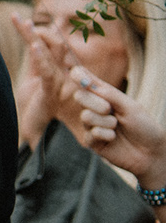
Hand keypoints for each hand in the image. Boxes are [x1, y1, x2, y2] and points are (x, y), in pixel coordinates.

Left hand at [12, 14, 68, 144]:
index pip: (50, 44)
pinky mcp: (51, 91)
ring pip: (50, 54)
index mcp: (55, 68)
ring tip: (25, 23)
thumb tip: (32, 42)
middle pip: (53, 45)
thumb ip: (35, 63)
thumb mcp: (32, 81)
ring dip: (36, 37)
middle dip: (38, 30)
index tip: (20, 19)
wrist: (35, 132)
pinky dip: (40, 57)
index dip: (37, 31)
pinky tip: (33, 45)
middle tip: (19, 18)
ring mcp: (58, 81)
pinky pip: (47, 71)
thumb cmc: (35, 107)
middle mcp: (61, 72)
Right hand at [67, 65, 165, 187]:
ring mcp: (92, 125)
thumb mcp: (129, 106)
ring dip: (105, 122)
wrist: (151, 152)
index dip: (79, 75)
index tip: (72, 70)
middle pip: (80, 97)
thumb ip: (108, 94)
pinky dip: (105, 134)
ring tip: (116, 127)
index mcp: (106, 97)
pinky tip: (113, 139)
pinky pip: (91, 133)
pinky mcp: (91, 142)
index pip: (88, 83)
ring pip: (86, 116)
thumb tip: (87, 81)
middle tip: (108, 109)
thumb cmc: (144, 126)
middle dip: (94, 102)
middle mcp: (96, 109)